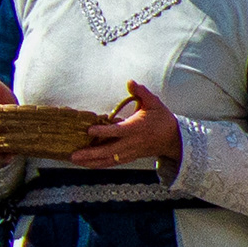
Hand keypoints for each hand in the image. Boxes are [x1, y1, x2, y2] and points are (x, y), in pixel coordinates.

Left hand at [65, 80, 181, 174]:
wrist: (174, 139)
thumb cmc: (162, 118)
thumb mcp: (154, 103)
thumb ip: (142, 92)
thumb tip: (130, 81)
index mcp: (137, 128)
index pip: (118, 131)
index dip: (103, 131)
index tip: (89, 130)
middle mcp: (132, 142)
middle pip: (109, 150)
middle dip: (90, 153)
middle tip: (73, 154)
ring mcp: (130, 152)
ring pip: (109, 160)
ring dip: (91, 161)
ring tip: (75, 160)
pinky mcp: (129, 157)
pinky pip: (112, 163)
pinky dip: (99, 164)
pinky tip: (86, 164)